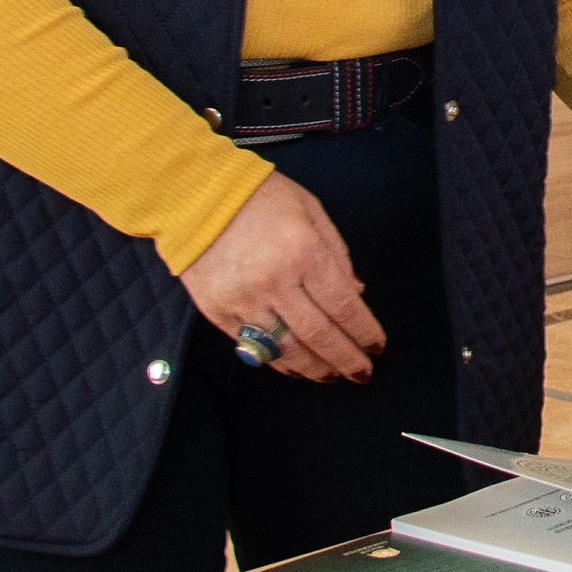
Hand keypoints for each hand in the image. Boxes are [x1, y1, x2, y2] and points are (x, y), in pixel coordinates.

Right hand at [179, 172, 383, 382]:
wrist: (193, 196)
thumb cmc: (261, 197)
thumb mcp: (311, 211)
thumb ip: (337, 253)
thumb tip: (356, 293)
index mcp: (304, 253)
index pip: (343, 306)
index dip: (364, 332)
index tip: (377, 347)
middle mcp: (275, 282)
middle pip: (319, 335)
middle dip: (346, 359)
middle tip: (362, 374)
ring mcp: (244, 300)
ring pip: (287, 349)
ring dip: (314, 368)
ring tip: (332, 376)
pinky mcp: (218, 312)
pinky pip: (254, 348)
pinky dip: (279, 362)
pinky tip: (296, 368)